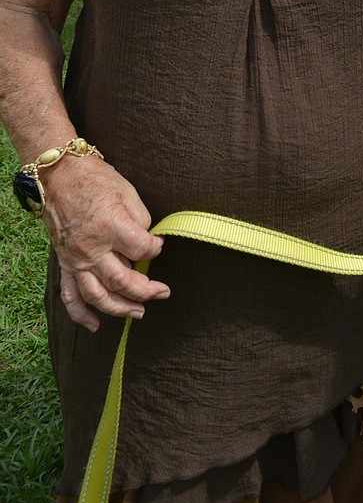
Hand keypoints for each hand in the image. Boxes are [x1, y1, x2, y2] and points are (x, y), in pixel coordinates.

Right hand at [44, 156, 169, 331]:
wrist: (59, 176)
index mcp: (111, 226)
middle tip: (163, 292)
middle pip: (124, 281)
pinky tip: (95, 325)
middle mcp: (92, 249)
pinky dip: (81, 315)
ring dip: (120, 309)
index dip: (156, 249)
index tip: (159, 245)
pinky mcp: (65, 263)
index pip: (143, 250)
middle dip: (147, 290)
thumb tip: (148, 241)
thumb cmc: (95, 180)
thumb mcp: (127, 191)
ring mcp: (76, 260)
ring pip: (99, 296)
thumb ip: (141, 219)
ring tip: (139, 313)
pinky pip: (70, 296)